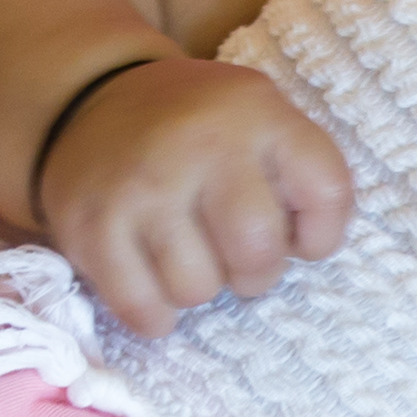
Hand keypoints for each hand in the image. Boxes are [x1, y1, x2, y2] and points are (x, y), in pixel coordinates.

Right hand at [37, 57, 352, 335]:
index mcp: (256, 111)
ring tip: (186, 259)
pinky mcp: (92, 225)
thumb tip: (306, 247)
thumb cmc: (196, 128)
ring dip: (198, 289)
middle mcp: (200, 142)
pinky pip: (141, 307)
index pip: (325, 192)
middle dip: (255, 273)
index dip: (321, 235)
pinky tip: (152, 288)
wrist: (92, 102)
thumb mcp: (259, 115)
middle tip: (236, 259)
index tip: (297, 239)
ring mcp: (142, 185)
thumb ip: (295, 169)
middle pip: (257, 250)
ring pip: (196, 288)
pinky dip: (154, 315)